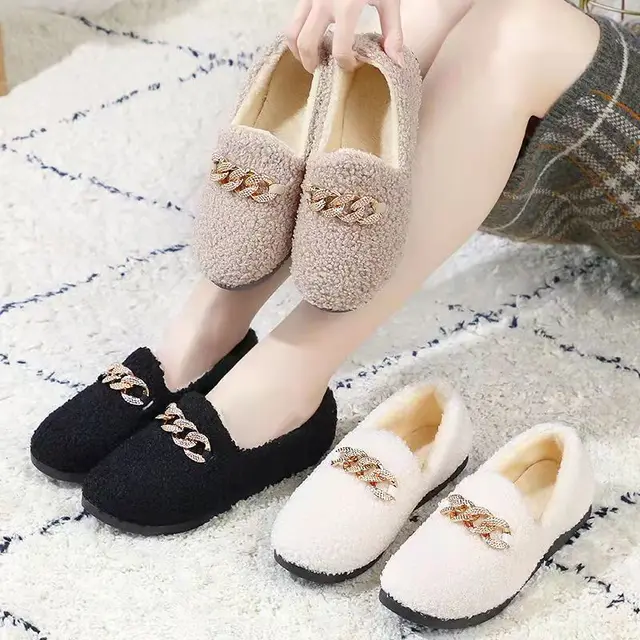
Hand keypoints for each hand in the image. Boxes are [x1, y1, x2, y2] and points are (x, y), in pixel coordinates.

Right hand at [286, 0, 403, 72]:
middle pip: (307, 44)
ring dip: (299, 53)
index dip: (346, 64)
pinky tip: (311, 42)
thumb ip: (393, 32)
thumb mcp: (389, 0)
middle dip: (312, 64)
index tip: (354, 64)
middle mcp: (323, 2)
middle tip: (323, 71)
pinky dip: (297, 37)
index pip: (340, 49)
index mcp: (347, 6)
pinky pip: (293, 21)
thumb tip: (396, 62)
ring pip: (292, 33)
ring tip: (312, 60)